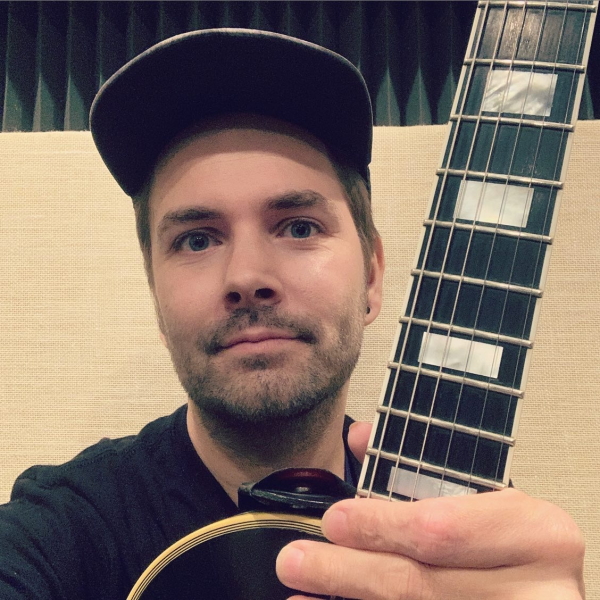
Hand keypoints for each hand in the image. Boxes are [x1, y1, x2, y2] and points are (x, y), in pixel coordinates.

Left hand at [276, 423, 584, 598]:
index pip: (440, 530)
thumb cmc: (510, 542)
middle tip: (296, 559)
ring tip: (301, 591)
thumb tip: (362, 436)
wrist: (541, 591)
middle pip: (419, 584)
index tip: (334, 520)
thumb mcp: (482, 497)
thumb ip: (421, 467)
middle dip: (347, 571)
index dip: (379, 527)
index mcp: (537, 533)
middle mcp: (537, 591)